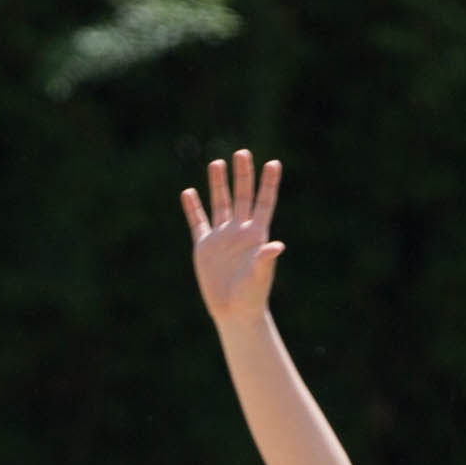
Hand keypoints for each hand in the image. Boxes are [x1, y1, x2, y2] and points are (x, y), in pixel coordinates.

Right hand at [179, 152, 285, 325]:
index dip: (269, 183)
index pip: (264, 202)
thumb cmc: (252, 295)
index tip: (273, 163)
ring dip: (218, 184)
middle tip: (242, 153)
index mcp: (256, 234)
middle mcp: (239, 231)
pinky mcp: (204, 247)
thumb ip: (266, 259)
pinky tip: (188, 192)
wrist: (233, 311)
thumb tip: (277, 245)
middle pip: (241, 196)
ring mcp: (221, 237)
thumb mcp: (260, 276)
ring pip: (220, 204)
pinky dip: (192, 208)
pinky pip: (197, 222)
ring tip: (217, 163)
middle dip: (242, 175)